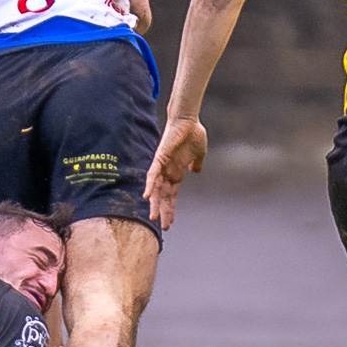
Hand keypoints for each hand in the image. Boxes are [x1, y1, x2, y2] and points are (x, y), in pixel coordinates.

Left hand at [144, 116, 207, 230]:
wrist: (188, 119)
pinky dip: (149, 185)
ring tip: (154, 218)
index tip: (170, 223)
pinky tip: (147, 196)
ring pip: (156, 189)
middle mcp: (167, 172)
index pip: (171, 195)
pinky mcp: (159, 158)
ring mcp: (162, 165)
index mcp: (176, 173)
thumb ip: (196, 163)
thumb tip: (196, 170)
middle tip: (163, 226)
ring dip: (155, 203)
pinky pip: (152, 174)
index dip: (170, 209)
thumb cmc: (193, 133)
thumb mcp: (199, 153)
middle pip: (163, 196)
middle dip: (163, 211)